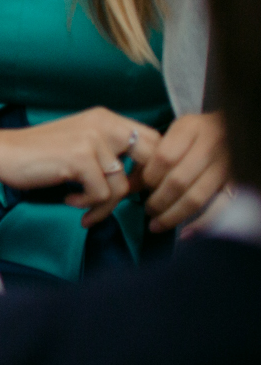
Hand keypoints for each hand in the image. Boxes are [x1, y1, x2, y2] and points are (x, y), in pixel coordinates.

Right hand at [0, 106, 161, 227]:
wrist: (2, 152)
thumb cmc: (41, 154)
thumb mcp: (83, 143)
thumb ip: (112, 151)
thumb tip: (147, 179)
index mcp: (106, 118)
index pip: (155, 140)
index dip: (155, 168)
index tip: (137, 187)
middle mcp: (104, 124)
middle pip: (152, 159)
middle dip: (144, 186)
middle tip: (123, 200)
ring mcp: (92, 140)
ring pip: (123, 186)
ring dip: (104, 205)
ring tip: (84, 207)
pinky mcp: (80, 158)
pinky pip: (101, 194)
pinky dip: (87, 204)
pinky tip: (70, 199)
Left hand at [140, 112, 230, 231]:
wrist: (230, 130)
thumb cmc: (194, 133)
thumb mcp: (173, 131)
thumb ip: (154, 152)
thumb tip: (131, 183)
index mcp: (190, 130)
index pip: (164, 158)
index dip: (149, 176)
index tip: (141, 185)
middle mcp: (209, 148)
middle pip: (178, 181)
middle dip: (158, 200)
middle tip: (148, 209)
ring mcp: (224, 168)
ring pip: (196, 198)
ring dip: (173, 215)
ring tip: (156, 224)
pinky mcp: (234, 184)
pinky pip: (219, 209)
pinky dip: (202, 224)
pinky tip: (185, 234)